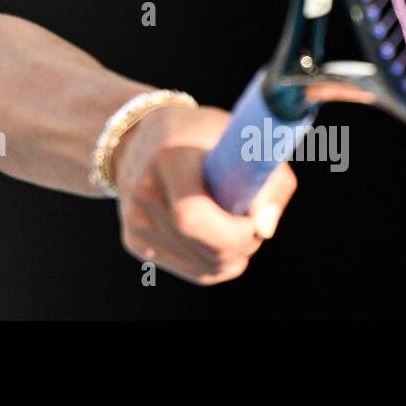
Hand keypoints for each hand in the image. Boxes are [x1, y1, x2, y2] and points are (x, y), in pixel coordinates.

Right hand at [110, 104, 296, 284]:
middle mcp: (143, 192)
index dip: (233, 232)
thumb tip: (265, 230)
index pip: (192, 217)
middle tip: (254, 222)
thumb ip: (270, 183)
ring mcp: (135, 220)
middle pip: (205, 250)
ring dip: (233, 256)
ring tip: (235, 222)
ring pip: (205, 268)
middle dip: (242, 245)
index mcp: (167, 158)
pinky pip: (194, 270)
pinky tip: (219, 235)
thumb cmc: (204, 135)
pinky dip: (217, 261)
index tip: (255, 220)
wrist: (142, 135)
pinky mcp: (136, 241)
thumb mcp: (244, 141)